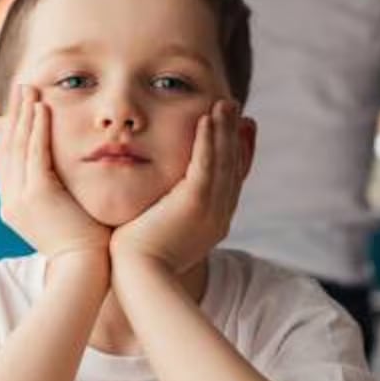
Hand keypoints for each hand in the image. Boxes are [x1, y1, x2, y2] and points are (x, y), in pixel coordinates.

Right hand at [0, 86, 111, 260]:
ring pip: (19, 146)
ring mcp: (20, 198)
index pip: (7, 160)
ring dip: (24, 114)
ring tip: (29, 88)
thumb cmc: (84, 246)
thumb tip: (64, 177)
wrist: (86, 269)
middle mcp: (10, 201)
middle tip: (20, 87)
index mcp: (13, 206)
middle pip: (8, 148)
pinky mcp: (36, 195)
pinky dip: (37, 128)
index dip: (12, 130)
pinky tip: (41, 108)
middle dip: (14, 115)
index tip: (20, 107)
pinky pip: (35, 153)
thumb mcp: (63, 215)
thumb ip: (58, 194)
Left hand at [110, 100, 251, 274]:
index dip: (239, 152)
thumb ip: (169, 212)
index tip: (241, 129)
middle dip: (237, 135)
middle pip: (234, 167)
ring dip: (225, 129)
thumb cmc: (139, 260)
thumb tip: (161, 202)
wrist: (138, 277)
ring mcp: (211, 210)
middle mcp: (220, 215)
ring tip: (224, 103)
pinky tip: (208, 117)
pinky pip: (206, 165)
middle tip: (237, 108)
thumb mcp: (161, 230)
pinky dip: (209, 140)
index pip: (233, 180)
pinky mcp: (195, 203)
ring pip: (223, 162)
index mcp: (215, 223)